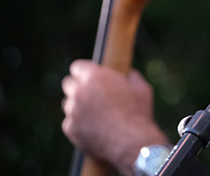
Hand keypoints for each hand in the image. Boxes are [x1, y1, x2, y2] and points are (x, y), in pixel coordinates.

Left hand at [62, 60, 168, 174]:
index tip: (89, 75)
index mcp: (96, 77)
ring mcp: (73, 111)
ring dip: (77, 105)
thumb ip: (130, 76)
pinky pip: (70, 122)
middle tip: (90, 93)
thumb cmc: (138, 113)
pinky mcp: (70, 128)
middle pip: (68, 83)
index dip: (84, 70)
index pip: (77, 66)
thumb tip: (127, 74)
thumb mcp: (141, 88)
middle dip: (77, 86)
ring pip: (68, 104)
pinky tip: (93, 127)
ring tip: (94, 112)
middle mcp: (79, 92)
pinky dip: (78, 123)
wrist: (131, 142)